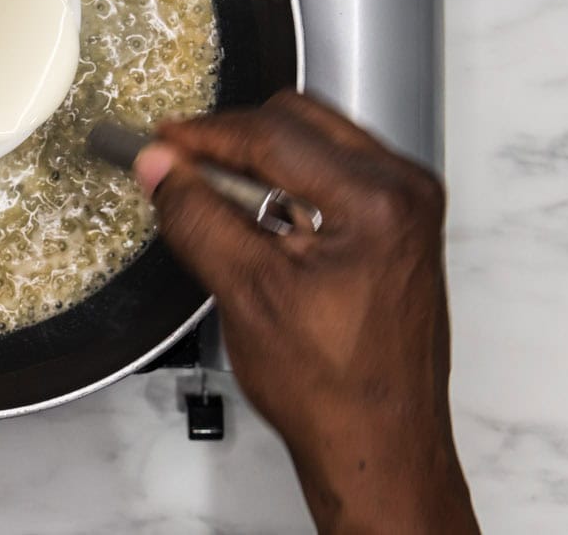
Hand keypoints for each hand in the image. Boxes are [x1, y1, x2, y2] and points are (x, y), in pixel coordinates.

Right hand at [134, 92, 476, 533]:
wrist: (379, 444)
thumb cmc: (332, 388)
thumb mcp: (243, 291)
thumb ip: (196, 215)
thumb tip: (159, 165)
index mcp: (377, 200)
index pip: (273, 135)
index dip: (204, 135)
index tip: (162, 142)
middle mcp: (404, 192)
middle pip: (299, 122)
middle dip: (234, 141)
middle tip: (182, 167)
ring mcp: (408, 207)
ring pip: (316, 140)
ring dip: (261, 160)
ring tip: (217, 199)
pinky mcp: (400, 225)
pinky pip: (335, 172)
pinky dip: (288, 183)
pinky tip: (257, 220)